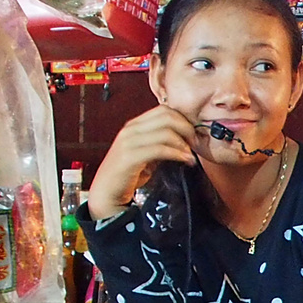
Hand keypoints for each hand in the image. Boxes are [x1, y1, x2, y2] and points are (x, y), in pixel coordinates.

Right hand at [87, 105, 199, 219]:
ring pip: (165, 132)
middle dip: (186, 128)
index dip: (182, 120)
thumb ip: (160, 144)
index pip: (163, 110)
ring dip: (184, 143)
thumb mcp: (147, 154)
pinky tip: (185, 161)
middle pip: (166, 116)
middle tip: (195, 143)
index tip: (192, 135)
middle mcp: (130, 129)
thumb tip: (185, 140)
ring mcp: (129, 142)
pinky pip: (160, 149)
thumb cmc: (128, 174)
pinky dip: (177, 154)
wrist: (107, 192)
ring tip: (190, 155)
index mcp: (134, 125)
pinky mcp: (130, 157)